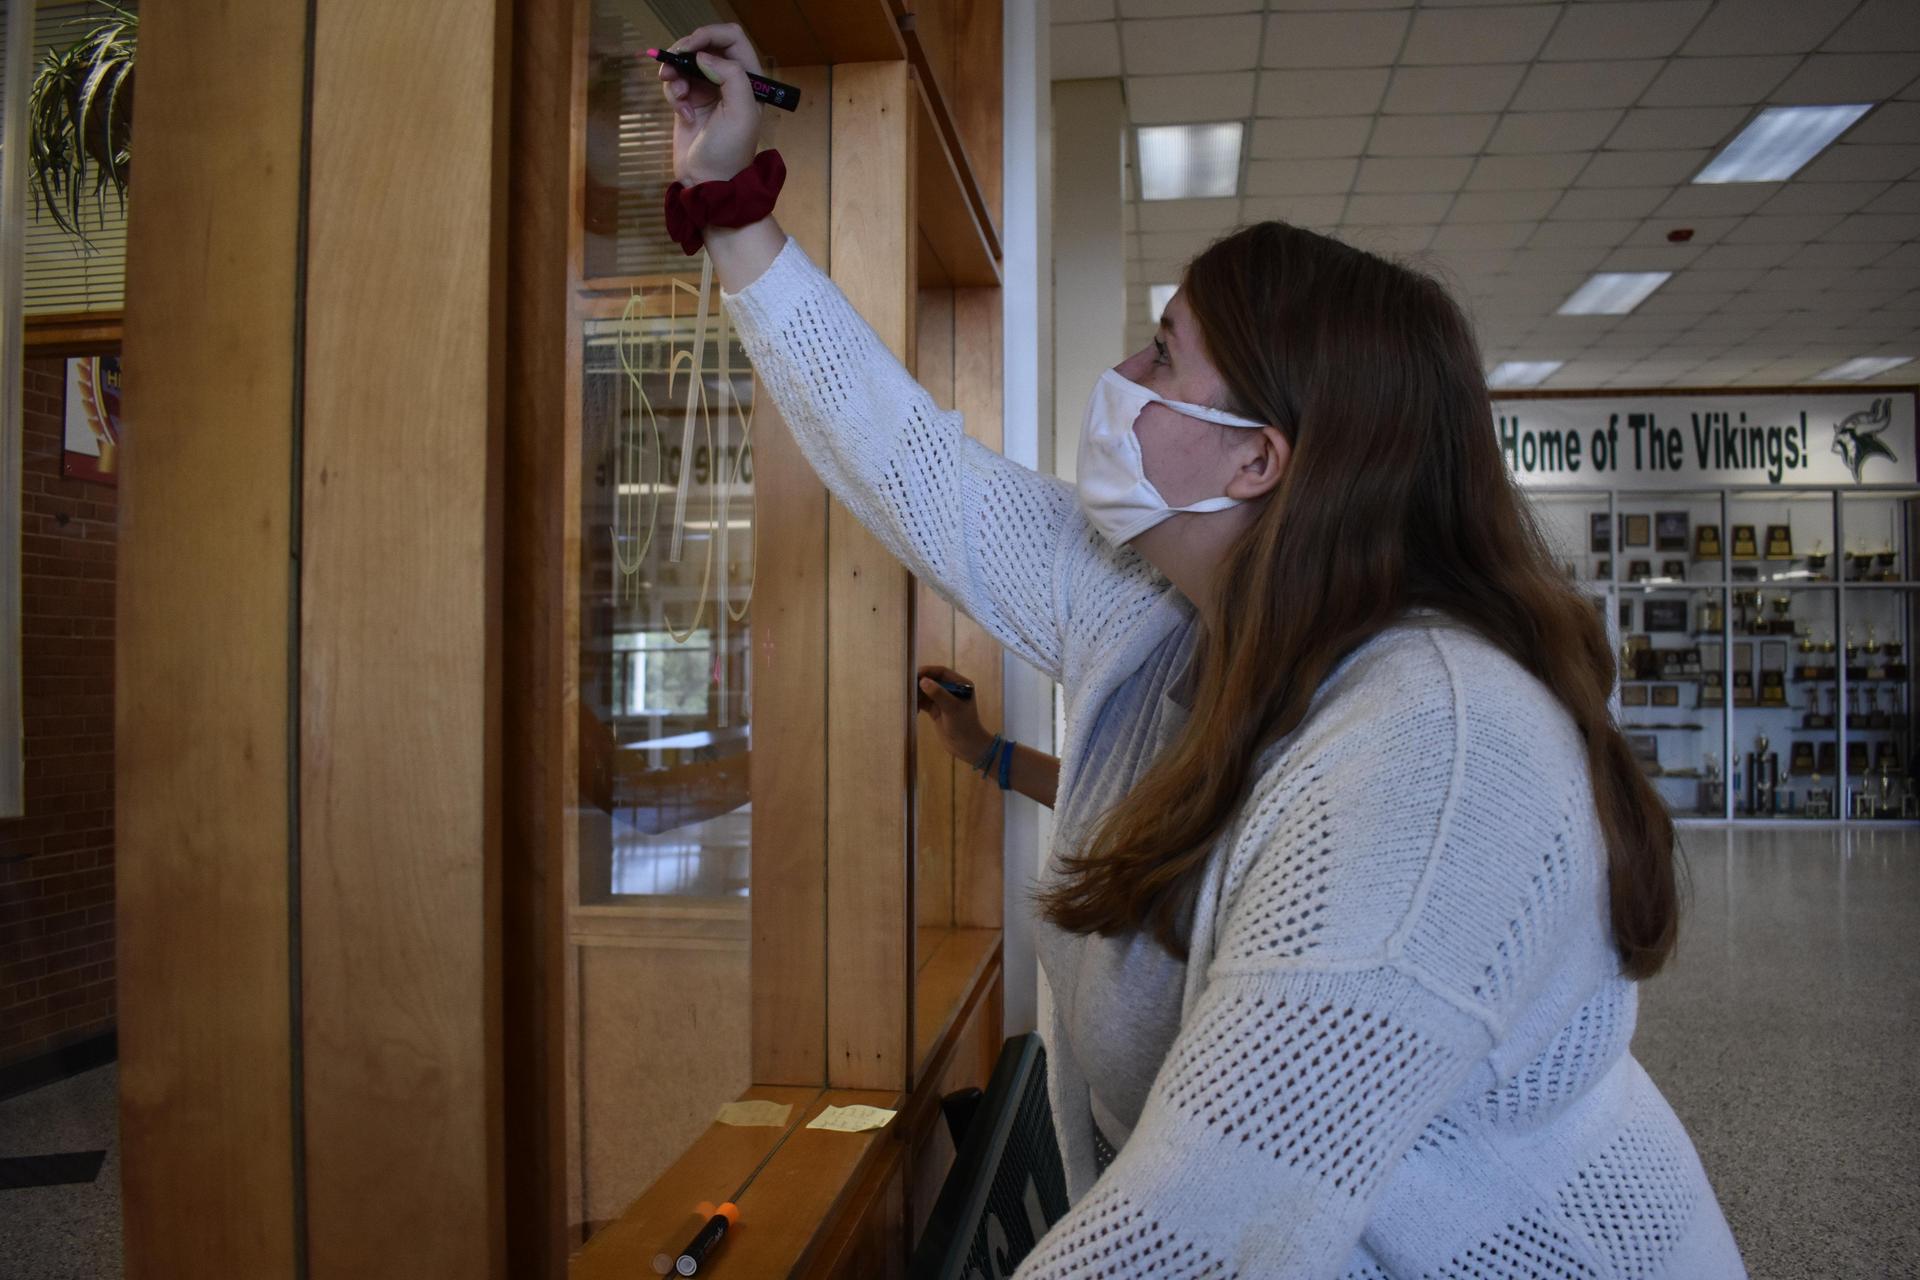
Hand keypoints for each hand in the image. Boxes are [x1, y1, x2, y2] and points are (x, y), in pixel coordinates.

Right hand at [654, 23, 764, 184]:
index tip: (689, 47)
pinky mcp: (689, 102)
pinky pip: (675, 83)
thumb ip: (730, 75)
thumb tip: (703, 57)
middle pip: (704, 45)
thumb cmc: (731, 151)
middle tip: (672, 64)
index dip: (709, 35)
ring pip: (685, 63)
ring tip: (676, 94)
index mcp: (749, 78)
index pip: (731, 38)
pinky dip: (673, 93)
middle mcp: (729, 80)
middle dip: (685, 52)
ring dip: (675, 73)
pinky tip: (682, 113)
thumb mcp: (741, 112)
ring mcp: (708, 91)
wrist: (709, 181)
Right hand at [916, 665, 990, 765]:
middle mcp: (952, 689)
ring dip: (917, 694)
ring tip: (907, 698)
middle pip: (932, 680)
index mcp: (961, 684)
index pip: (942, 672)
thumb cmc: (964, 725)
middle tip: (907, 687)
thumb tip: (923, 680)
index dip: (928, 671)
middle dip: (920, 683)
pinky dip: (917, 703)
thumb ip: (938, 694)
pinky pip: (924, 702)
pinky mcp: (936, 710)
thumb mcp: (952, 708)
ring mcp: (944, 700)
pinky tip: (911, 707)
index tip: (915, 674)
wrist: (966, 747)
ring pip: (926, 691)